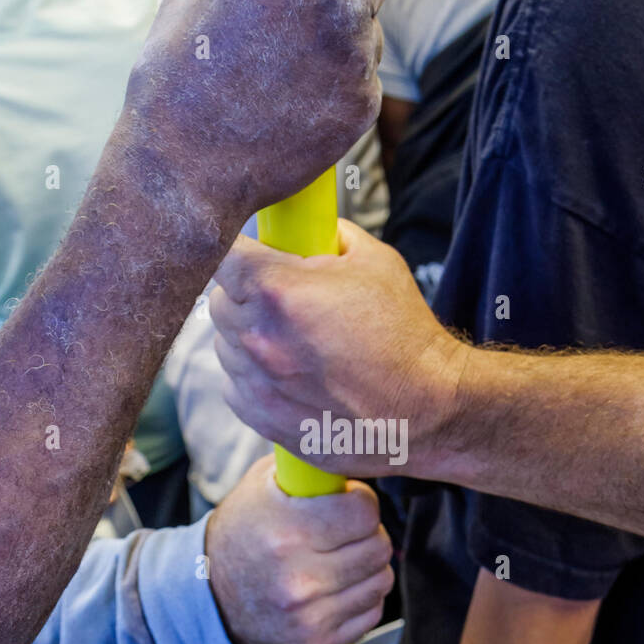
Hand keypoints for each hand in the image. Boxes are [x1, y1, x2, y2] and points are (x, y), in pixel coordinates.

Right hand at [123, 0, 387, 234]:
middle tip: (290, 21)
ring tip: (278, 73)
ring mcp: (358, 51)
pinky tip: (290, 105)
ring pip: (369, 30)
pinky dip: (337, 88)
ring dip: (339, 42)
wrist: (185, 168)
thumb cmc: (178, 74)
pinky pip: (362, 80)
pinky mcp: (366, 102)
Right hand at [205, 456, 392, 643]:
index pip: (364, 511)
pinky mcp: (315, 642)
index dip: (361, 502)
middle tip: (346, 532)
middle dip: (367, 534)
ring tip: (342, 559)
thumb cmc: (242, 534)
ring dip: (369, 567)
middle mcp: (298, 575)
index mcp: (286, 529)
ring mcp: (307, 614)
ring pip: (380, 580)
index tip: (348, 503)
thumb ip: (306, 467)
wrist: (207, 599)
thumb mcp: (260, 486)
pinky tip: (338, 588)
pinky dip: (362, 598)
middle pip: (378, 546)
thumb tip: (352, 444)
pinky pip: (371, 613)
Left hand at [211, 220, 469, 476]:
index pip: (220, 253)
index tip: (248, 254)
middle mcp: (257, 336)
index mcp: (277, 290)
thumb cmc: (405, 335)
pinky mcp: (259, 417)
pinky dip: (254, 377)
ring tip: (294, 341)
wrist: (427, 409)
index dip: (233, 250)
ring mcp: (255, 381)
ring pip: (224, 344)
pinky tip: (293, 374)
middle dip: (244, 293)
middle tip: (282, 299)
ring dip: (249, 337)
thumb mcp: (376, 262)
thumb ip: (330, 236)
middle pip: (216, 299)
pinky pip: (234, 384)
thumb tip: (309, 226)